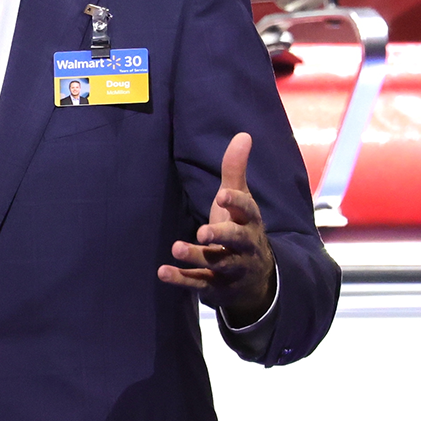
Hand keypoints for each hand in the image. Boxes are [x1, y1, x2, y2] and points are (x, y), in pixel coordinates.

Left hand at [159, 132, 275, 326]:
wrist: (257, 279)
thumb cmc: (242, 230)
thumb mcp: (241, 201)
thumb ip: (236, 170)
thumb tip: (243, 135)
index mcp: (249, 221)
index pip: (246, 210)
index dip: (236, 203)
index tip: (223, 194)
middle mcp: (244, 245)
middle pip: (236, 240)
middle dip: (221, 236)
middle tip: (203, 232)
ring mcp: (231, 267)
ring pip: (216, 263)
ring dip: (197, 257)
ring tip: (176, 248)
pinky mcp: (216, 286)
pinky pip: (199, 283)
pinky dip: (182, 279)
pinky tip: (163, 271)